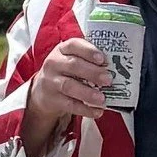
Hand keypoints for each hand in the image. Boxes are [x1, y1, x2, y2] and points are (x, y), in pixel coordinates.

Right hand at [22, 37, 111, 156]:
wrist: (42, 92)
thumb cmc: (65, 72)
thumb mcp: (71, 60)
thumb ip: (88, 61)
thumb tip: (114, 69)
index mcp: (62, 50)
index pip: (74, 45)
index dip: (89, 51)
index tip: (103, 59)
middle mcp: (54, 63)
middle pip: (73, 66)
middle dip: (92, 72)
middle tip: (108, 80)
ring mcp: (51, 82)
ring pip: (69, 86)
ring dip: (88, 93)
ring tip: (102, 99)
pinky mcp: (51, 100)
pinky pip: (69, 105)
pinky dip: (85, 109)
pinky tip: (97, 111)